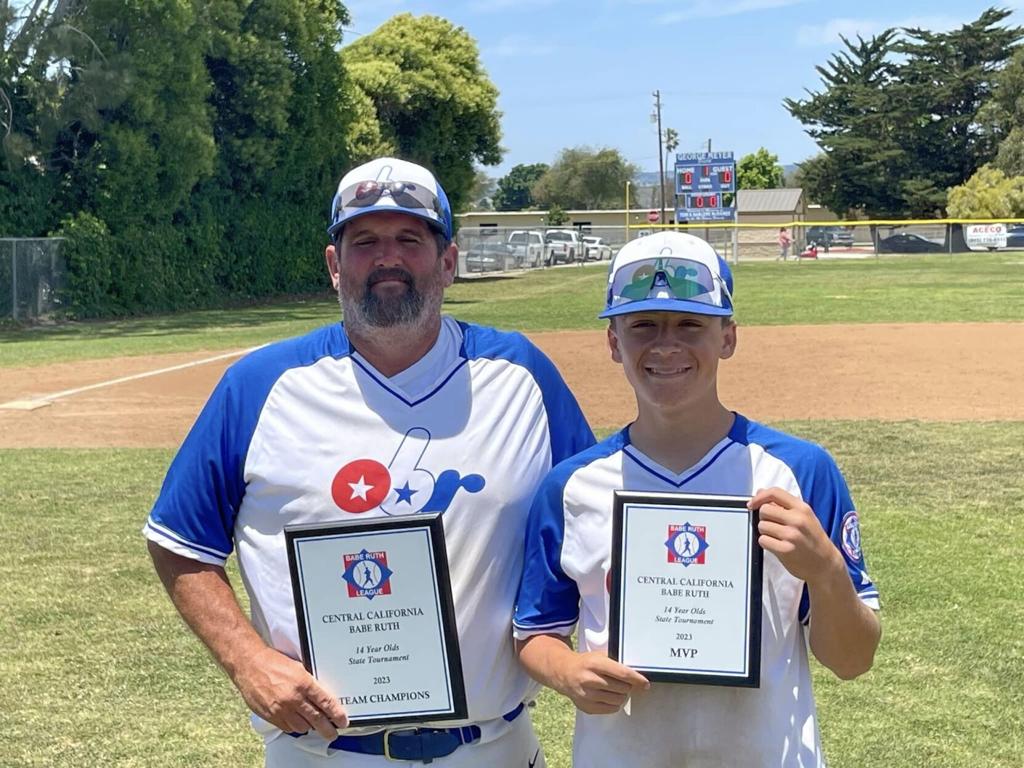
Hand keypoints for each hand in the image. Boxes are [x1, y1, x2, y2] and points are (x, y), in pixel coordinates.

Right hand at [232, 645, 347, 738]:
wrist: (250, 664)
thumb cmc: (274, 662)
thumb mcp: (298, 668)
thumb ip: (310, 682)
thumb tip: (323, 696)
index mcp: (303, 683)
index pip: (325, 703)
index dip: (336, 714)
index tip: (343, 721)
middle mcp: (293, 698)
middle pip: (316, 720)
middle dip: (327, 729)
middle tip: (333, 733)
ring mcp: (281, 709)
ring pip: (302, 727)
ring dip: (309, 726)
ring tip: (313, 723)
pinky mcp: (270, 716)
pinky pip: (287, 728)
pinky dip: (294, 726)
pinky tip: (297, 720)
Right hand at [556, 651, 649, 714]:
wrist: (564, 673)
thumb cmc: (586, 663)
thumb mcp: (599, 656)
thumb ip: (616, 664)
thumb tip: (637, 676)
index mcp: (595, 664)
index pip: (622, 673)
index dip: (637, 679)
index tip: (645, 684)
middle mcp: (590, 679)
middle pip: (622, 688)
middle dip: (628, 686)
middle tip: (623, 683)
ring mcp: (587, 695)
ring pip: (618, 700)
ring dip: (622, 695)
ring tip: (615, 689)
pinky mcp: (586, 707)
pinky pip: (611, 709)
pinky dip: (614, 703)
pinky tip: (608, 696)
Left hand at [750, 487, 843, 584]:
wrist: (825, 563)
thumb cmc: (813, 538)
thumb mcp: (804, 516)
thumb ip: (783, 504)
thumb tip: (760, 492)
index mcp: (802, 508)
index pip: (774, 493)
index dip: (759, 496)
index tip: (752, 504)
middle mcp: (798, 520)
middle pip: (764, 510)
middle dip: (763, 517)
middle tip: (772, 525)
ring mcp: (792, 535)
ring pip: (761, 526)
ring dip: (765, 531)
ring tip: (777, 536)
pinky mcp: (786, 550)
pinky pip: (763, 540)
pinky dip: (766, 542)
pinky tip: (776, 545)